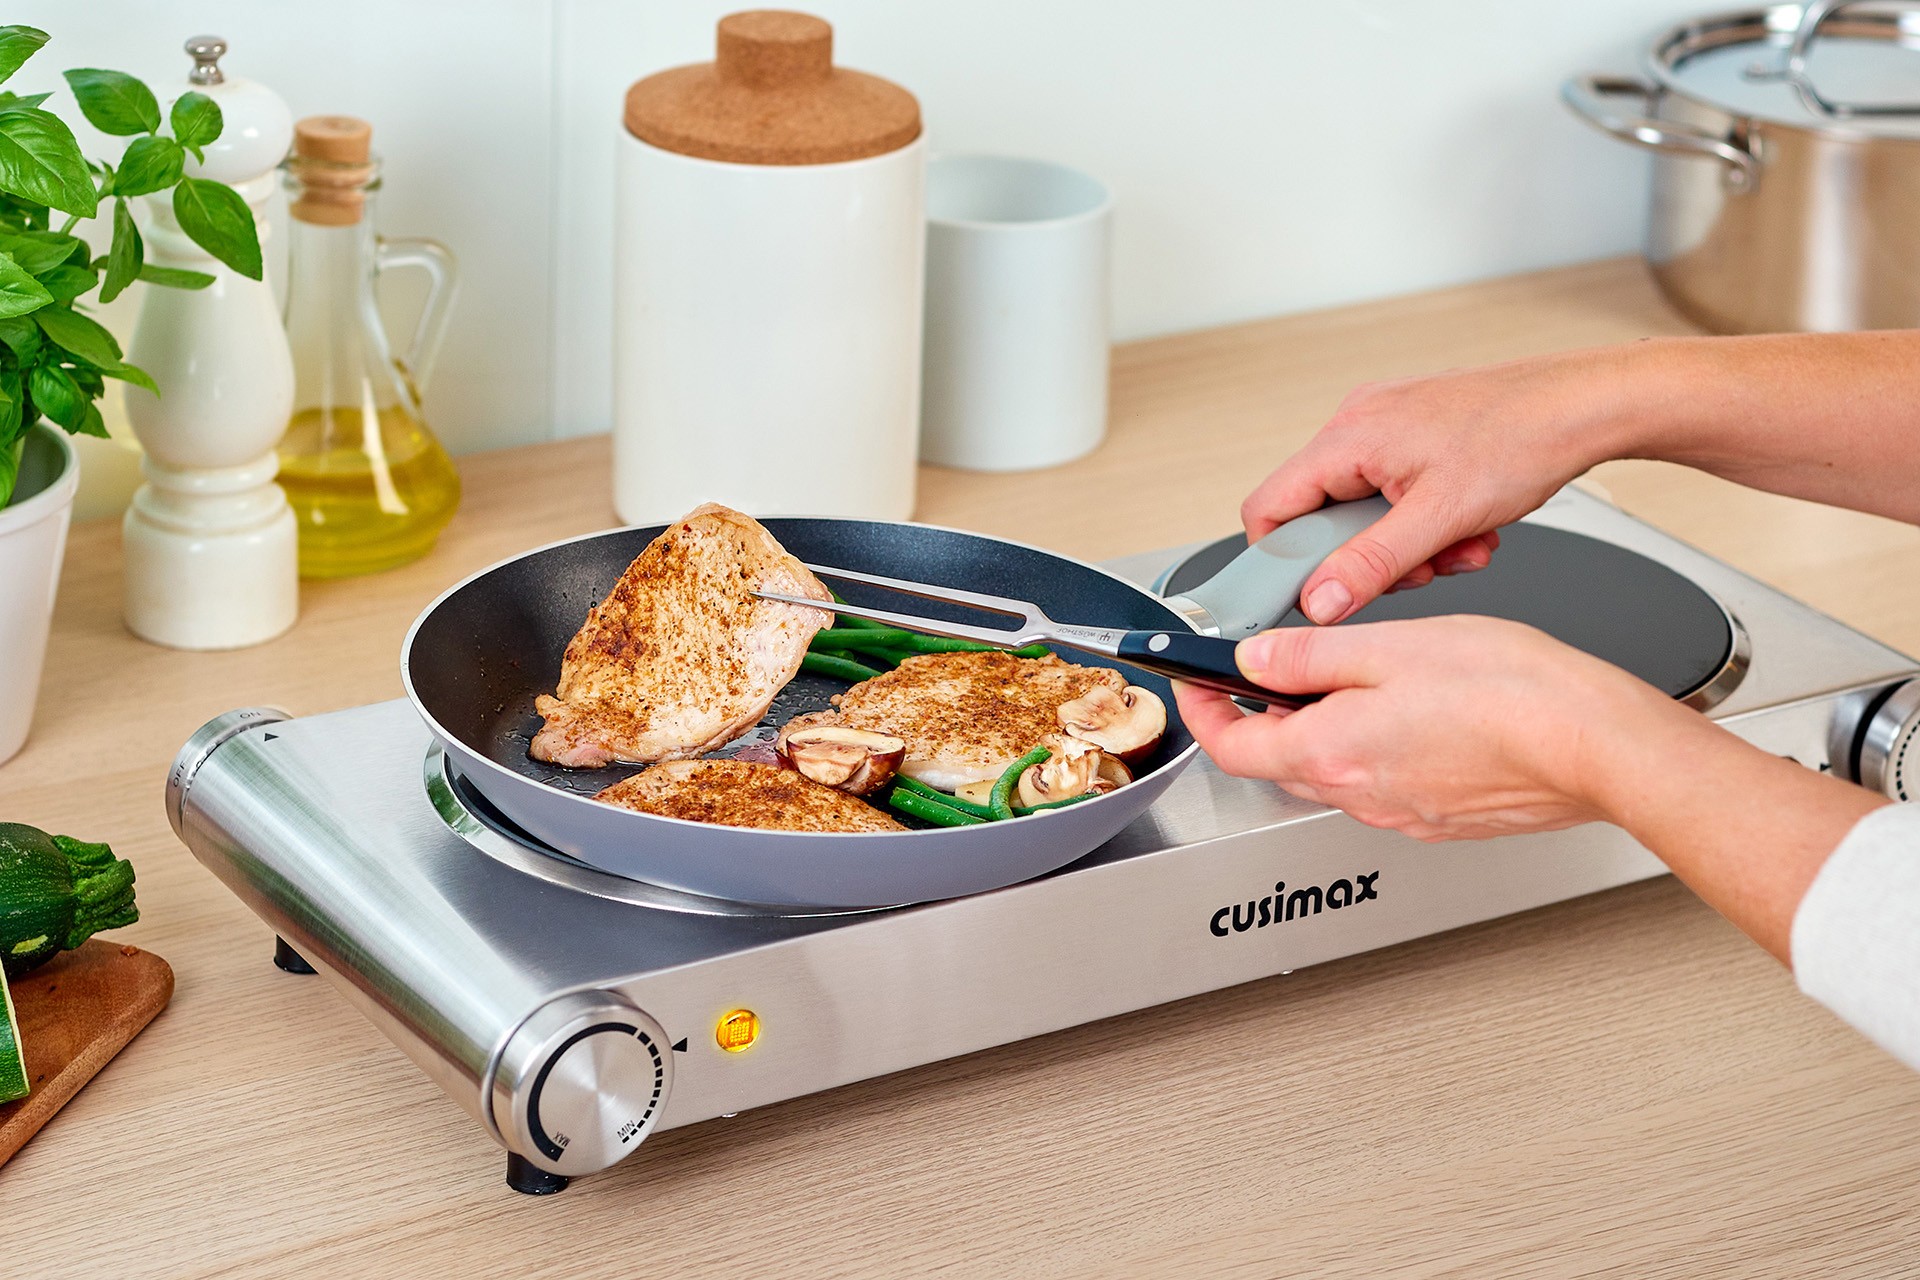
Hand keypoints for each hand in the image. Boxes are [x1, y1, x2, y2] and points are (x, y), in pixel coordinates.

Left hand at [1173, 616, 1685, 840]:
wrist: (1598, 746)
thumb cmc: (1513, 692)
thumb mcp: (1390, 645)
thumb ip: (1310, 655)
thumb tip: (1255, 660)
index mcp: (1332, 753)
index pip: (1232, 746)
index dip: (1204, 710)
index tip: (1197, 682)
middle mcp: (1361, 797)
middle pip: (1279, 762)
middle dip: (1261, 718)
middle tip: (1267, 672)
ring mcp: (1404, 814)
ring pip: (1335, 773)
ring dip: (1323, 731)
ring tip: (1352, 679)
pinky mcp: (1444, 818)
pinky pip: (1386, 784)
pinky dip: (1376, 749)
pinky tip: (1413, 712)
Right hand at [1244, 348, 1635, 623]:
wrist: (1584, 406)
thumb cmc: (1524, 437)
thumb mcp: (1441, 519)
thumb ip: (1371, 565)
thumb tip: (1321, 601)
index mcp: (1348, 435)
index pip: (1269, 507)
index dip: (1284, 560)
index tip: (1317, 593)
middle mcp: (1358, 422)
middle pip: (1322, 515)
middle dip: (1370, 555)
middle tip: (1417, 567)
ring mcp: (1387, 425)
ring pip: (1364, 510)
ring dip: (1407, 544)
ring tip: (1456, 544)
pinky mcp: (1414, 434)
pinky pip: (1394, 493)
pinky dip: (1425, 521)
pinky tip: (1466, 526)